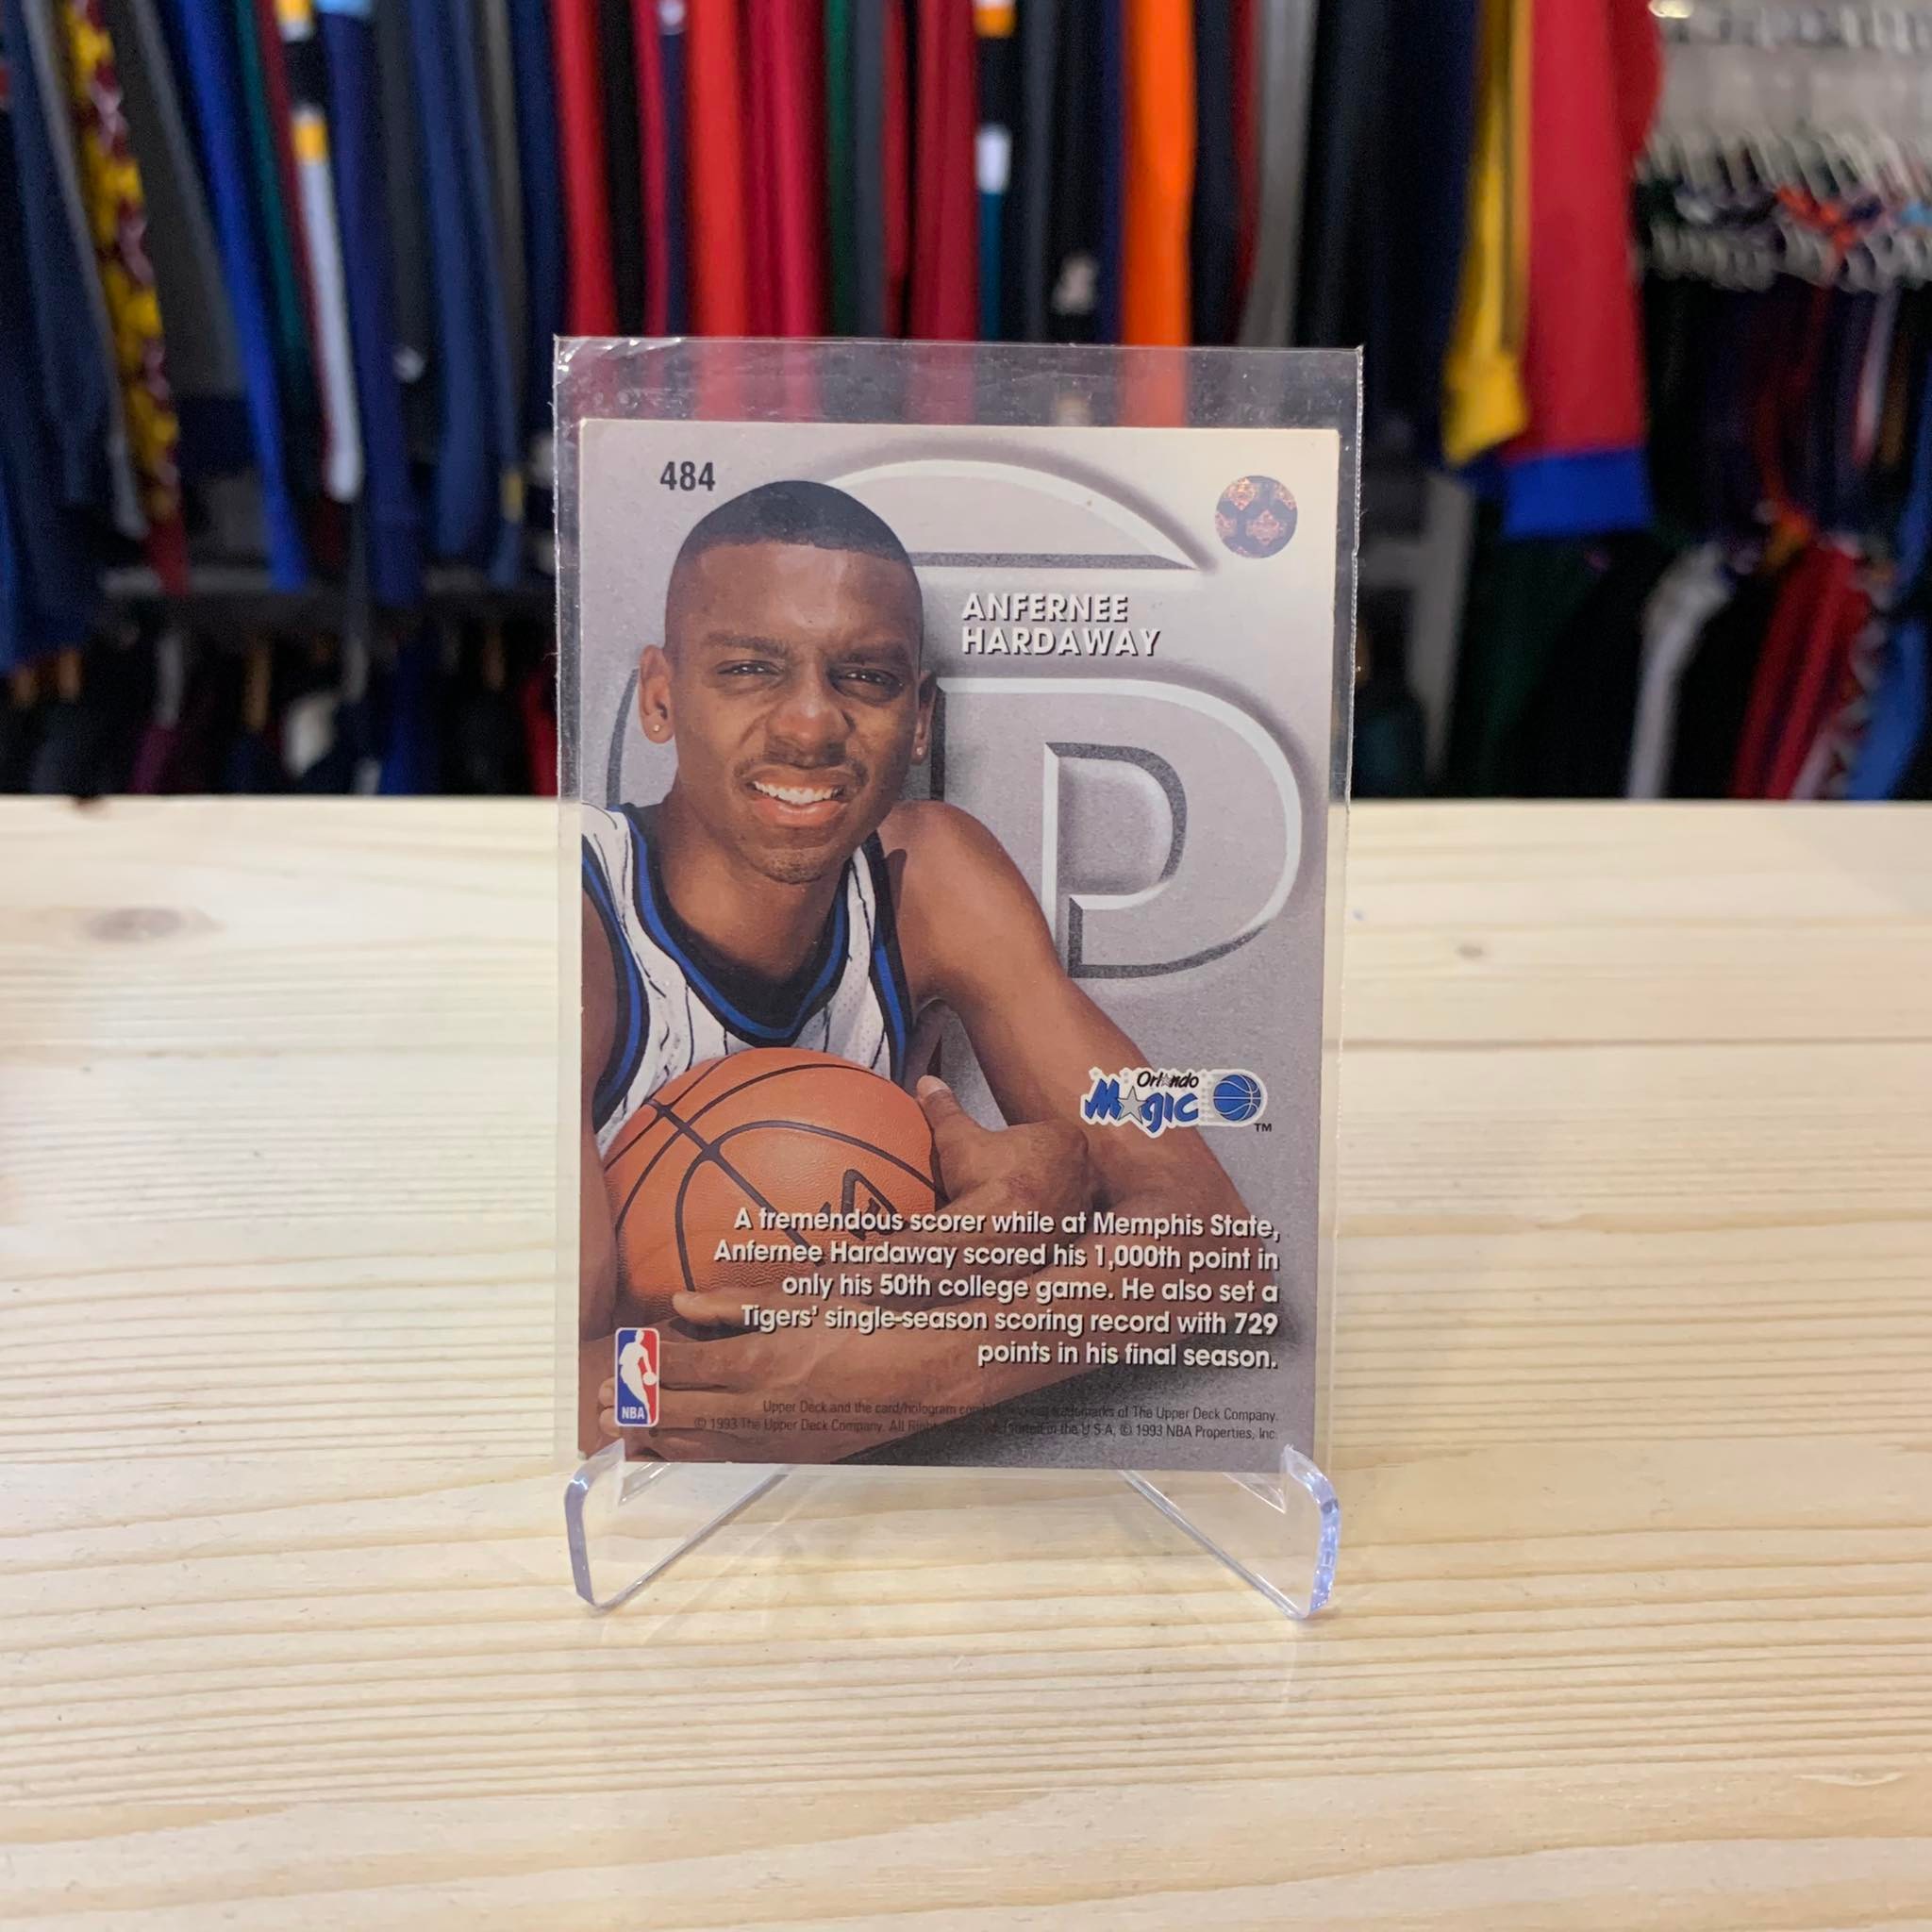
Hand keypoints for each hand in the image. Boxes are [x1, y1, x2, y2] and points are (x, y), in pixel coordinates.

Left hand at [595, 1323, 965, 1462]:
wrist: (916, 1377)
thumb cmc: (861, 1329)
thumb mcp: (800, 1302)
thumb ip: (734, 1304)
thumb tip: (681, 1304)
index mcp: (755, 1361)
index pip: (677, 1367)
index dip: (640, 1366)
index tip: (620, 1358)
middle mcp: (754, 1407)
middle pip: (672, 1412)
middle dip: (631, 1407)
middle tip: (601, 1401)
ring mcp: (768, 1439)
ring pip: (690, 1446)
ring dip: (651, 1437)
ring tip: (624, 1429)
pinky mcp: (784, 1458)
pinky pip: (720, 1466)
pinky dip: (686, 1460)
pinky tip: (670, 1454)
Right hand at [914, 1075, 1092, 1224]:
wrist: (992, 1235)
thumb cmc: (984, 1181)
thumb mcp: (958, 1137)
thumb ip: (946, 1108)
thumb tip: (928, 1084)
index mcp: (1064, 1137)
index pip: (1050, 1134)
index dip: (1026, 1144)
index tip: (1006, 1156)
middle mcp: (1084, 1171)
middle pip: (1063, 1164)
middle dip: (1043, 1171)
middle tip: (1012, 1181)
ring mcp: (1083, 1205)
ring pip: (1067, 1196)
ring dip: (1050, 1201)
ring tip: (1018, 1209)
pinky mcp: (1077, 1237)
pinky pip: (1066, 1227)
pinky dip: (1050, 1228)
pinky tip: (1026, 1231)